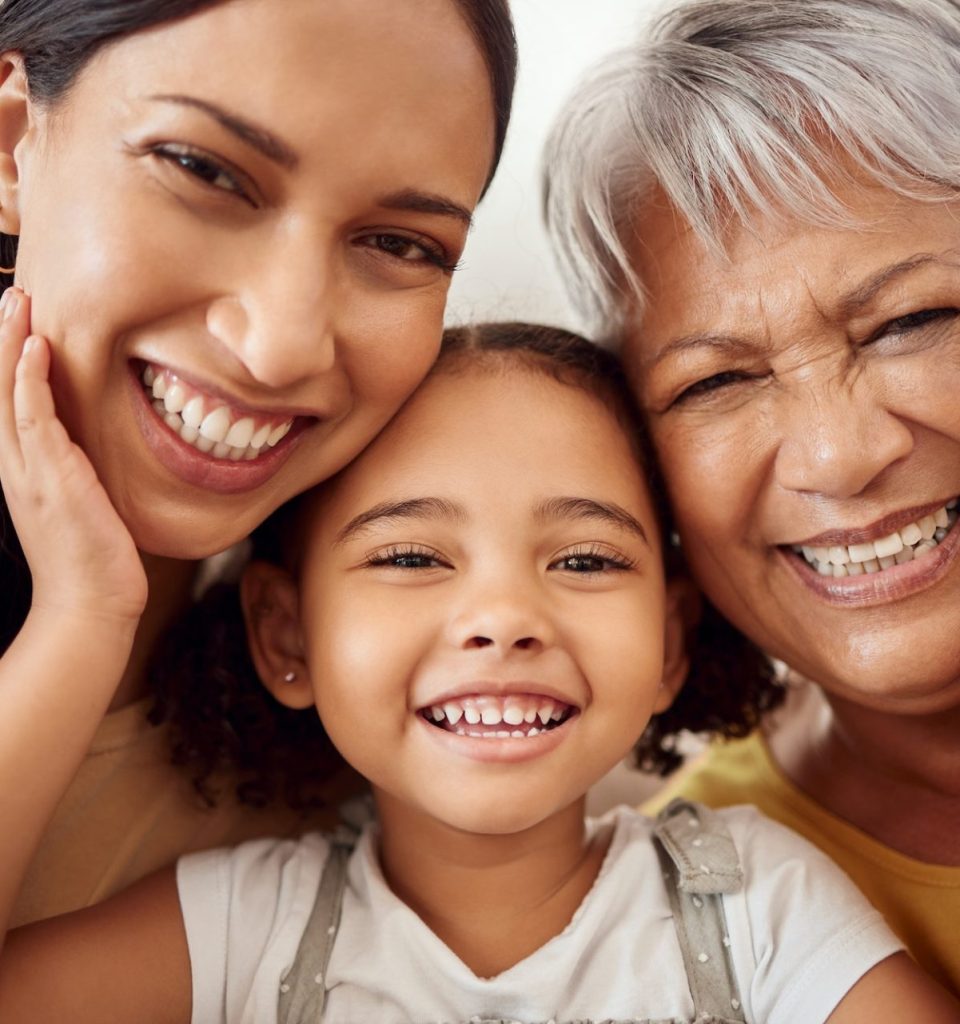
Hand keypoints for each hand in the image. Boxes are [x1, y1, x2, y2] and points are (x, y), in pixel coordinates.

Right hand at [0, 289, 146, 626]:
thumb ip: (80, 470)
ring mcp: (29, 470)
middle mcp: (18, 464)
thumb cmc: (92, 558)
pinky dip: (30, 381)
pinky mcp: (51, 477)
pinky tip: (35, 347)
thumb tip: (93, 450)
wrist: (91, 605)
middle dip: (3, 338)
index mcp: (25, 468)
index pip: (12, 401)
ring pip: (10, 394)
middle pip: (1, 388)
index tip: (20, 319)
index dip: (12, 359)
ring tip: (15, 301)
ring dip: (10, 345)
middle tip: (10, 292)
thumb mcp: (84, 502)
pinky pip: (34, 418)